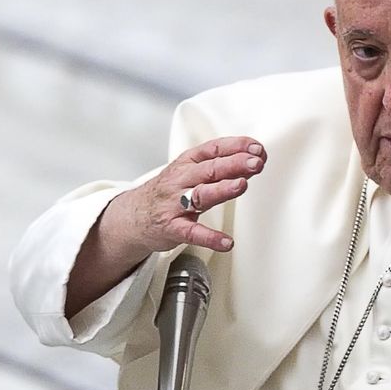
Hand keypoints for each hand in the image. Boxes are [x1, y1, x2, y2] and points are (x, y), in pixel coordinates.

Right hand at [109, 136, 266, 256]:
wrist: (134, 216)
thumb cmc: (168, 192)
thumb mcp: (189, 172)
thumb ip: (221, 168)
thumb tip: (254, 161)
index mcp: (187, 163)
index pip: (213, 149)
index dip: (235, 147)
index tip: (257, 147)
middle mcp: (181, 180)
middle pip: (209, 169)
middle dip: (234, 164)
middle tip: (255, 163)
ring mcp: (175, 204)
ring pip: (200, 195)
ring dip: (222, 189)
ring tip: (241, 185)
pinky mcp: (172, 228)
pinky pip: (193, 233)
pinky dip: (210, 238)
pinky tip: (226, 242)